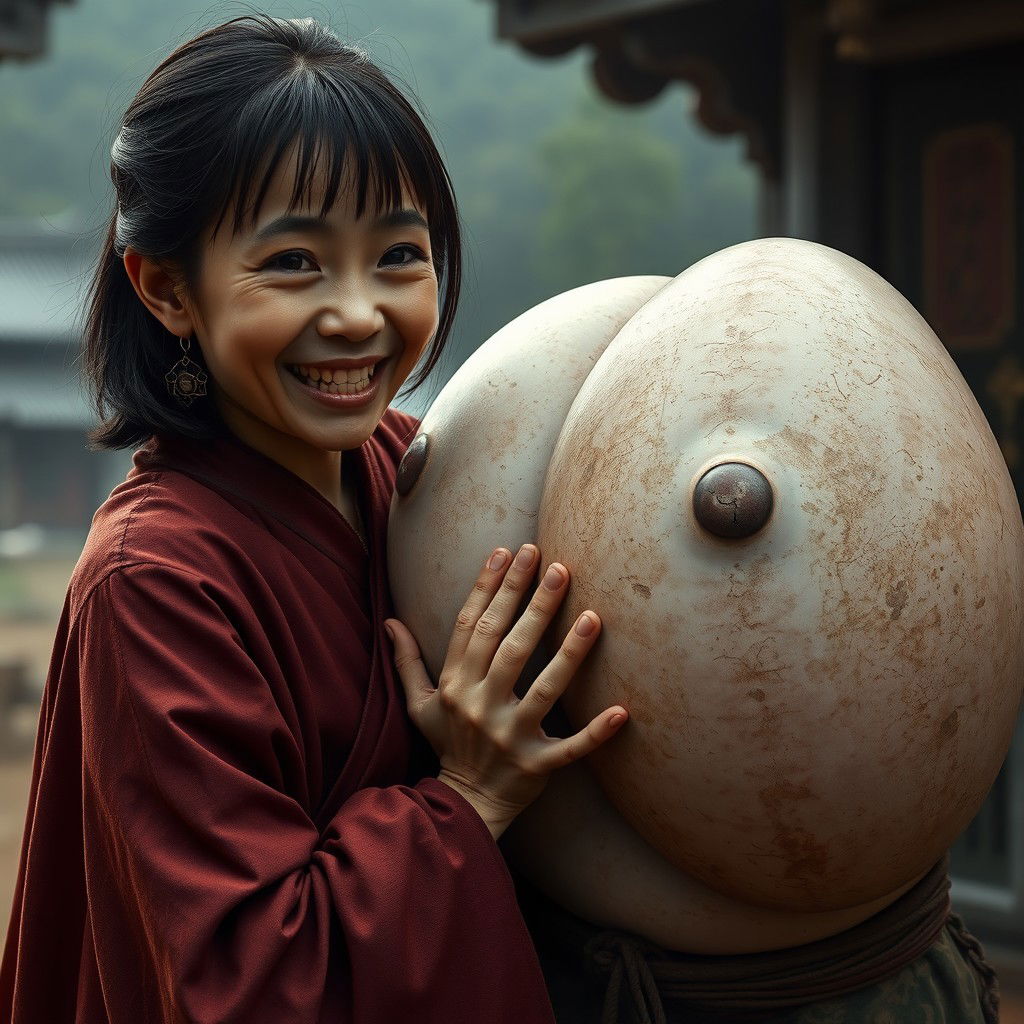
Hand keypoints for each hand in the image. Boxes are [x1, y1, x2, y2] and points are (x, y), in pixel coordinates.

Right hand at [385, 544, 627, 838]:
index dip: (488, 586)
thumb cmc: (448, 745)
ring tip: (593, 615)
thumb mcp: (419, 704)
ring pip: (543, 688)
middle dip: (531, 602)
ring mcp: (509, 736)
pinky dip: (596, 733)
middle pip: (509, 646)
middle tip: (557, 565)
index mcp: (454, 686)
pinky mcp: (537, 766)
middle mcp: (479, 707)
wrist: (465, 804)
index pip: (472, 626)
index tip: (508, 552)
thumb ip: (406, 661)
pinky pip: (571, 748)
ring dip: (568, 652)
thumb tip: (389, 621)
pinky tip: (621, 710)